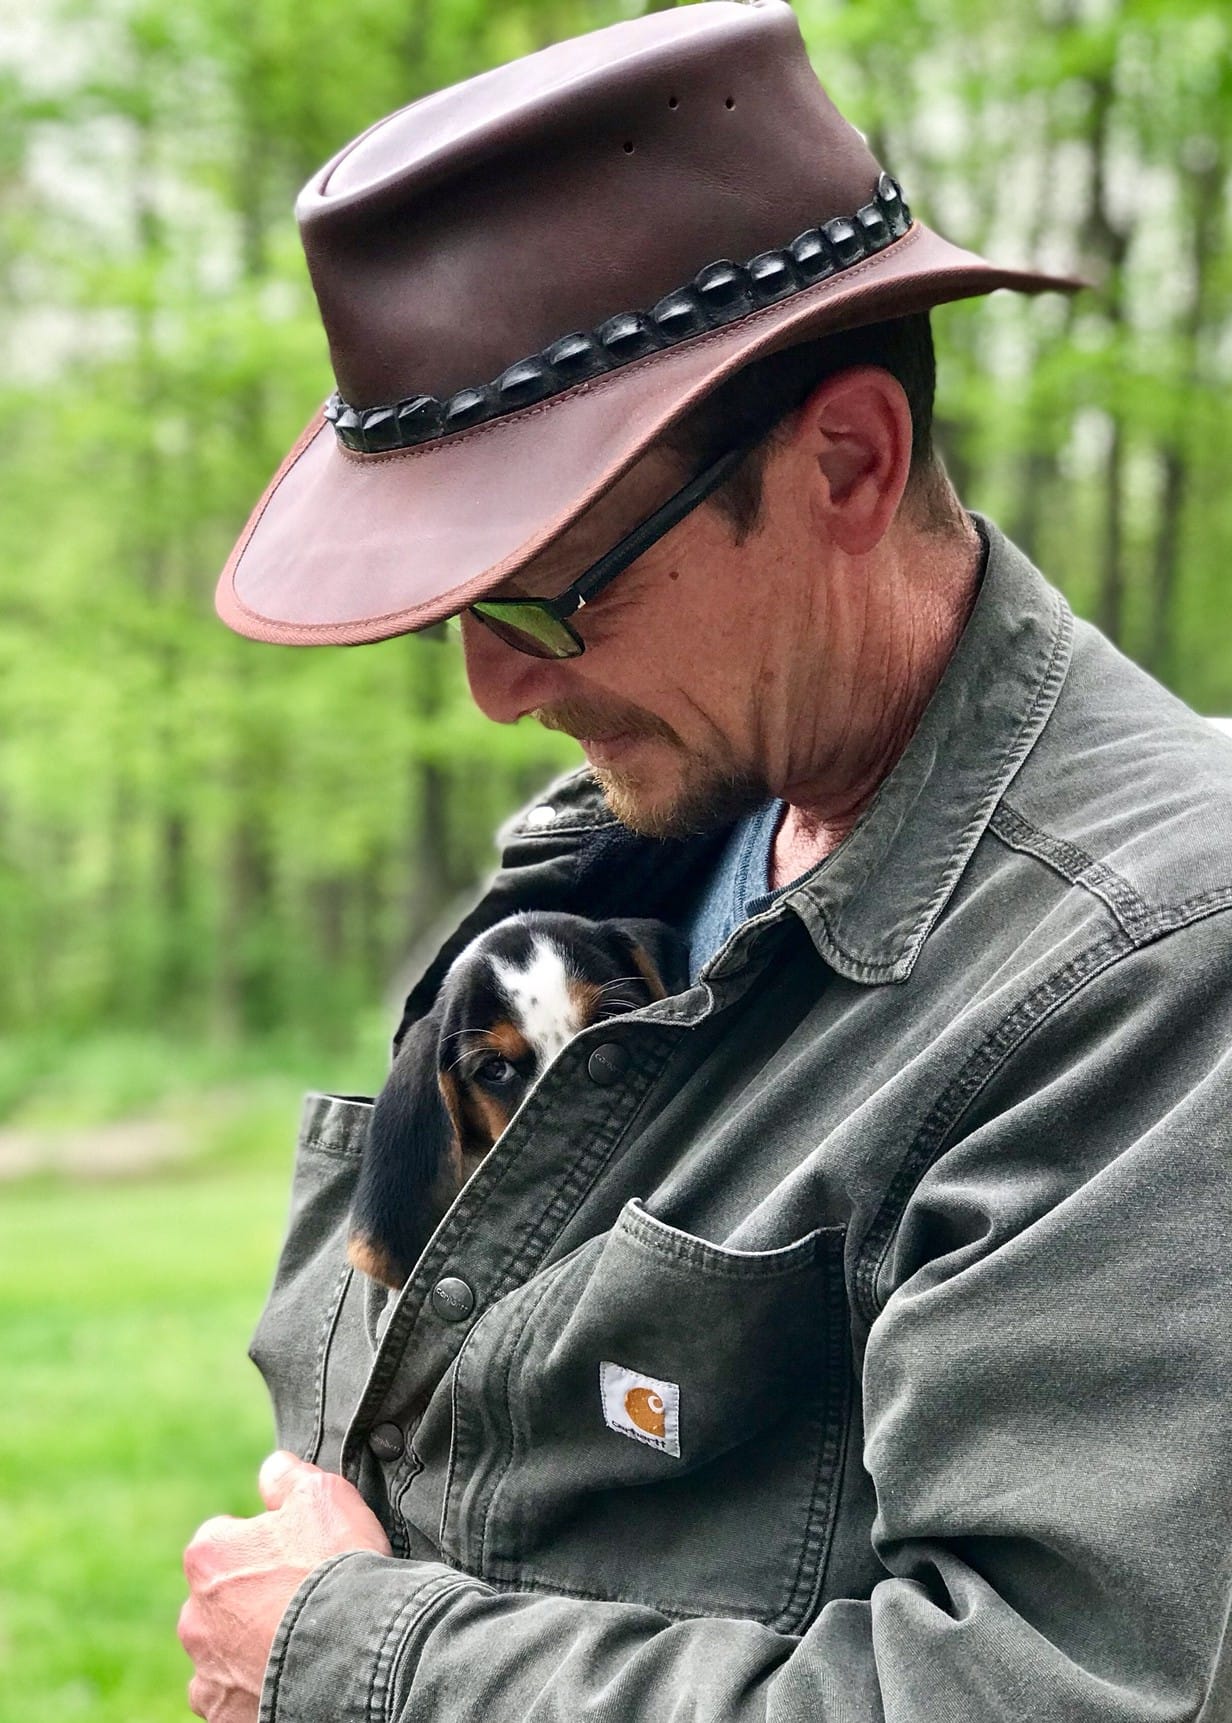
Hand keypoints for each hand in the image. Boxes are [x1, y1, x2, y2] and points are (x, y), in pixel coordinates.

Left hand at [179, 1450, 391, 1721]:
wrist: (358, 1655)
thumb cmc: (337, 1567)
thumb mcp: (322, 1494)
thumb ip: (287, 1477)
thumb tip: (272, 1470)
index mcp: (208, 1556)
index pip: (226, 1537)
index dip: (267, 1542)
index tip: (299, 1553)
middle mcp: (194, 1616)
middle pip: (221, 1598)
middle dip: (252, 1598)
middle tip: (302, 1598)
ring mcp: (207, 1672)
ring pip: (223, 1651)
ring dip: (249, 1646)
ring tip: (300, 1641)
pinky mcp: (224, 1715)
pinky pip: (231, 1697)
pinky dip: (253, 1687)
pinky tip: (290, 1675)